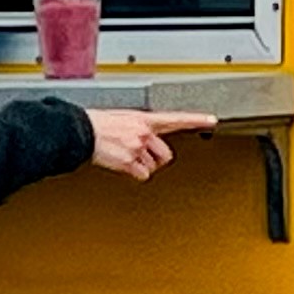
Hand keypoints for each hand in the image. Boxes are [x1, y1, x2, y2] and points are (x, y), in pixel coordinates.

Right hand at [85, 107, 213, 179]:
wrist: (81, 131)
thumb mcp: (122, 119)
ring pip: (153, 167)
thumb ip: (138, 129)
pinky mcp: (130, 162)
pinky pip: (142, 175)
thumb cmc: (97, 125)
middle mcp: (144, 132)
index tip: (211, 120)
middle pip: (166, 154)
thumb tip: (145, 140)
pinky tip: (122, 165)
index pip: (176, 118)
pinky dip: (134, 174)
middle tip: (142, 157)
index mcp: (144, 119)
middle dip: (156, 159)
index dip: (196, 120)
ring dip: (141, 166)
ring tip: (125, 157)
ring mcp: (138, 148)